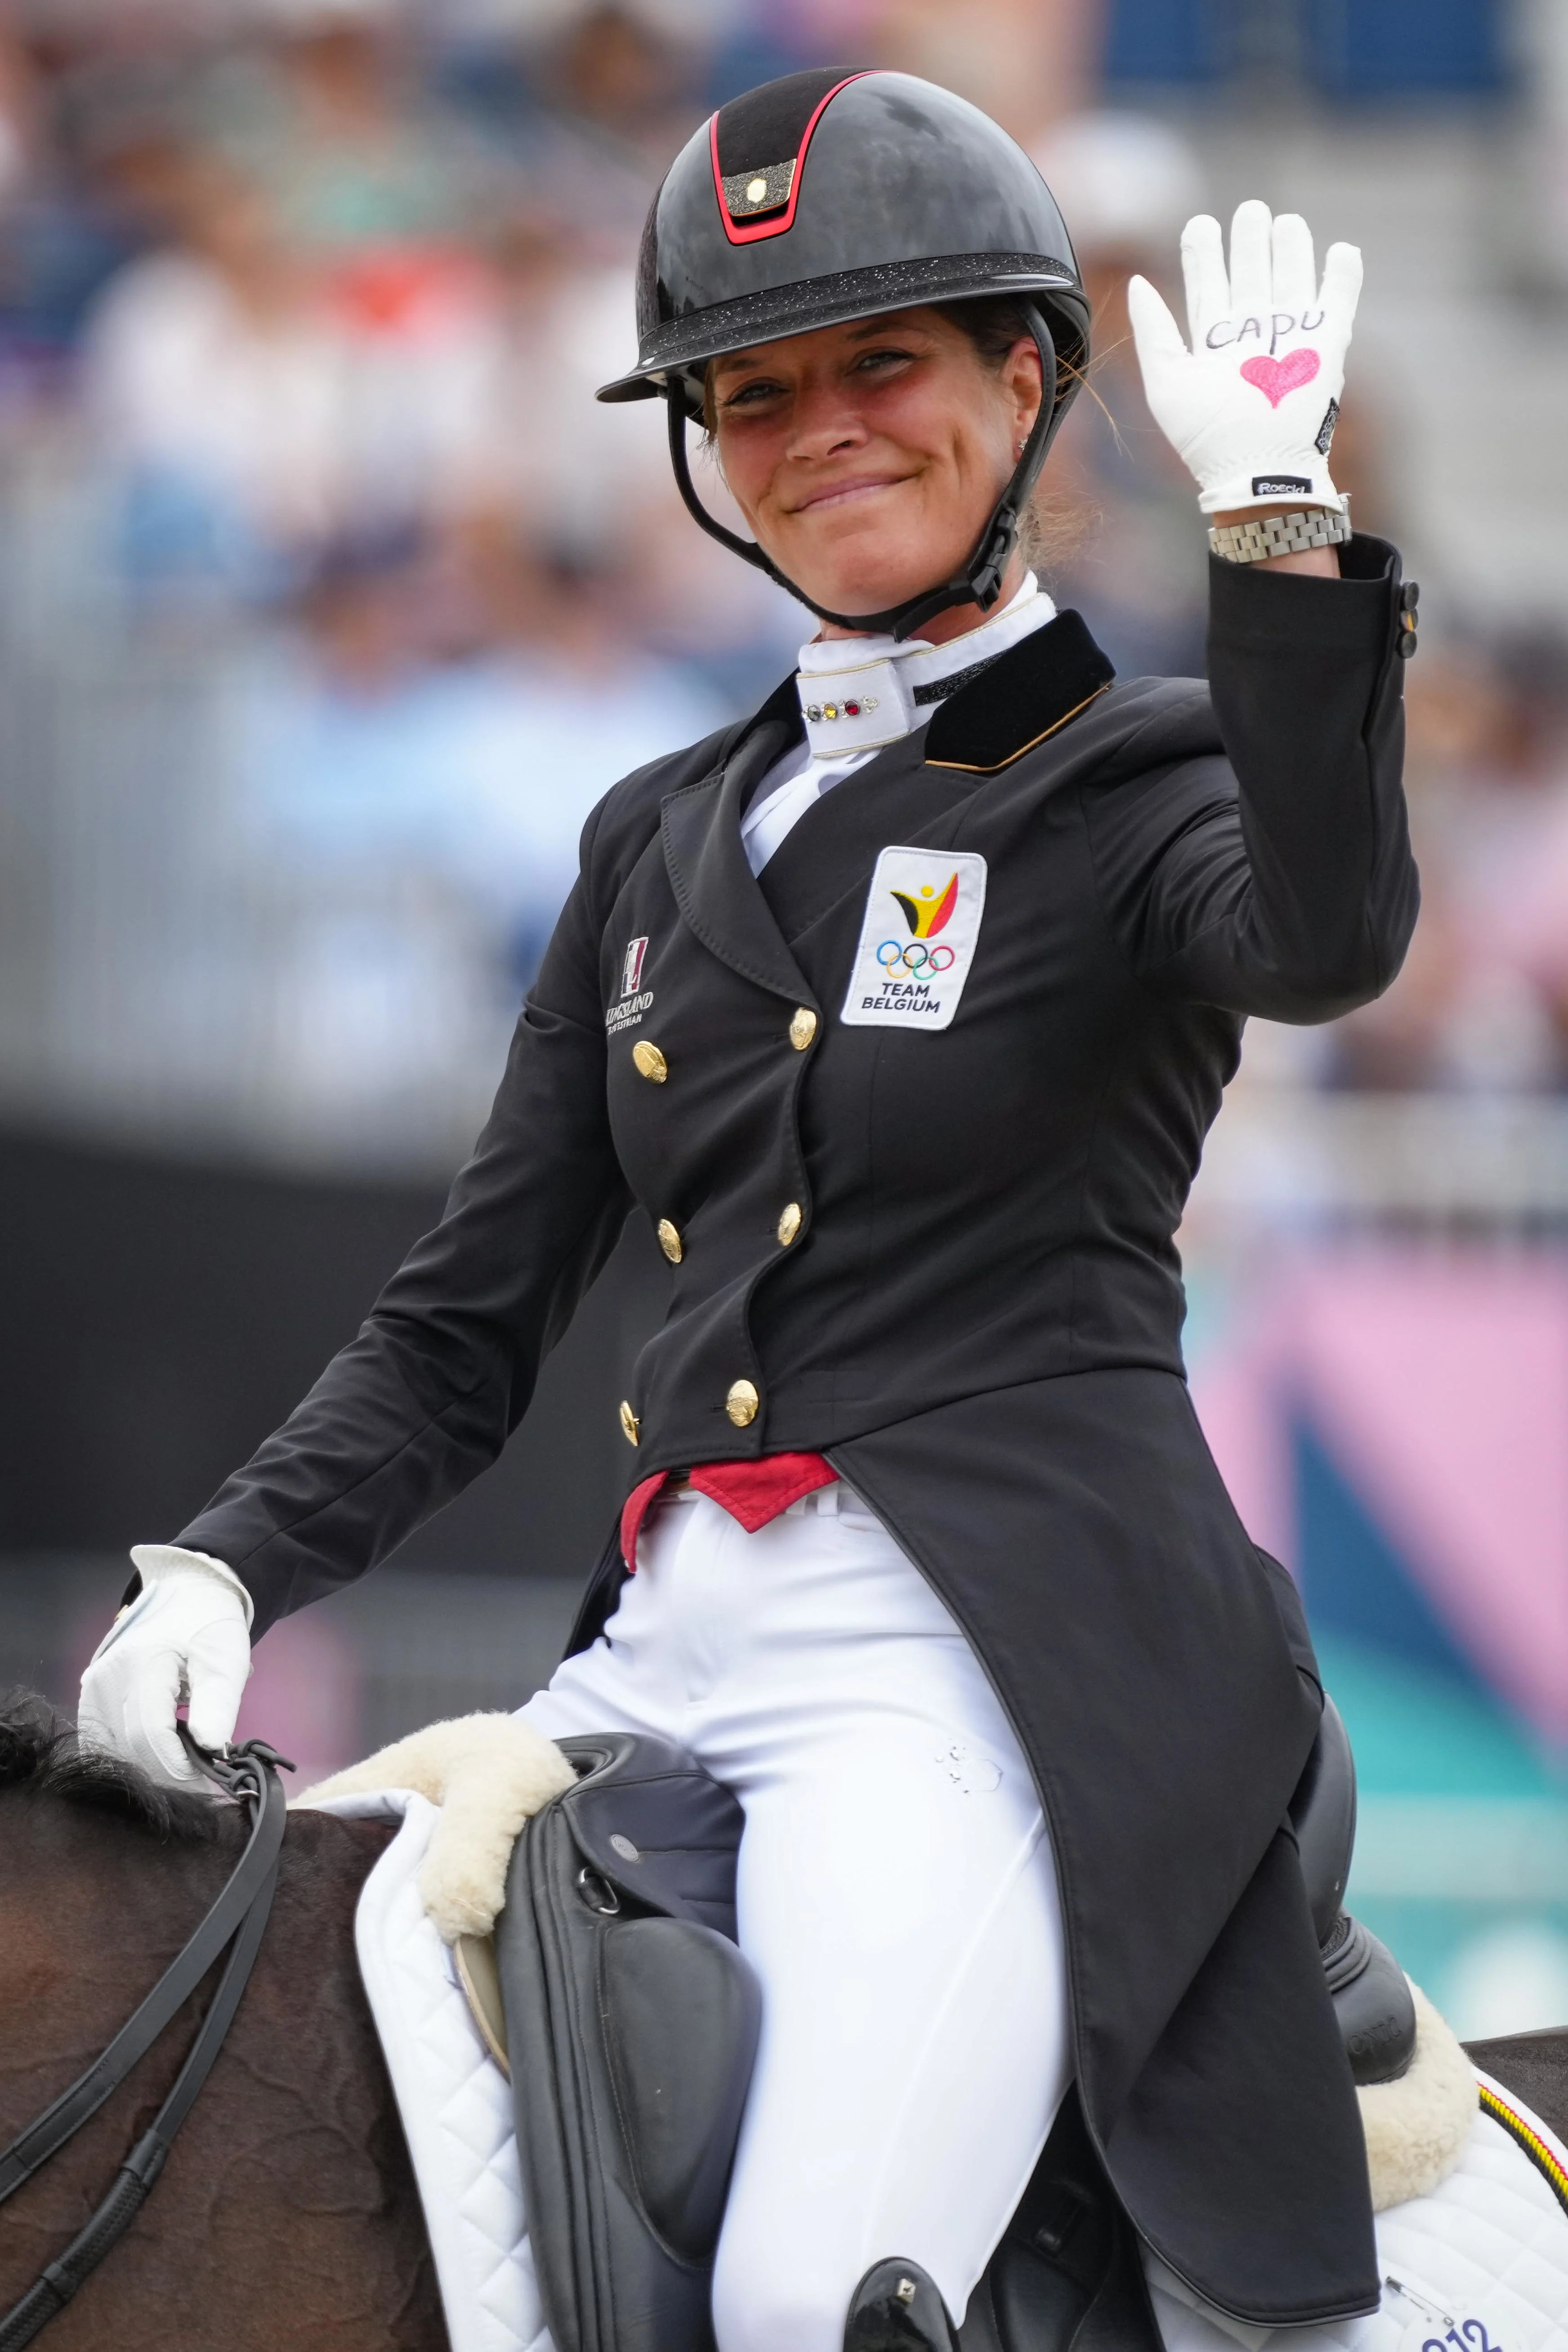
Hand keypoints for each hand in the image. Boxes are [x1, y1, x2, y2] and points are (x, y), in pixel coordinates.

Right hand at [78, 1546, 252, 1786]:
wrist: (186, 1595)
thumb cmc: (209, 1625)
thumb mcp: (226, 1657)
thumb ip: (218, 1702)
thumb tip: (213, 1749)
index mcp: (142, 1664)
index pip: (149, 1732)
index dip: (177, 1765)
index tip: (208, 1782)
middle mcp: (107, 1680)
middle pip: (131, 1746)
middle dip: (167, 1773)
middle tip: (203, 1784)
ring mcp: (93, 1690)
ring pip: (115, 1749)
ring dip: (149, 1768)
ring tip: (185, 1771)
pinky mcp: (92, 1699)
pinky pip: (106, 1741)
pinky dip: (132, 1756)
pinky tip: (159, 1759)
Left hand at [1128, 199, 1361, 515]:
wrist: (1256, 470)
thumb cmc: (1207, 438)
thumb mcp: (1166, 382)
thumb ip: (1153, 331)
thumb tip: (1138, 282)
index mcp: (1214, 342)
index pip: (1208, 285)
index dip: (1204, 253)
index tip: (1200, 224)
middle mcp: (1251, 336)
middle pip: (1252, 274)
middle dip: (1250, 240)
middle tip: (1249, 211)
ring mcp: (1289, 339)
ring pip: (1292, 279)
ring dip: (1290, 248)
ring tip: (1284, 221)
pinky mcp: (1326, 347)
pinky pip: (1339, 301)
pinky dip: (1343, 275)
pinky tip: (1339, 250)